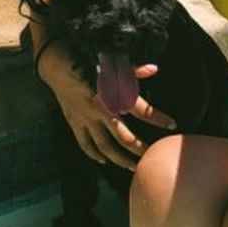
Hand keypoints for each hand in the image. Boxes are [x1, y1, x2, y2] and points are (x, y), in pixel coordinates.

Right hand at [38, 45, 176, 169]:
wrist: (55, 64)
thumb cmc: (85, 59)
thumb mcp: (110, 62)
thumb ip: (133, 69)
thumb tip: (154, 69)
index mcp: (111, 94)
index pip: (140, 109)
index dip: (157, 117)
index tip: (172, 124)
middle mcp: (99, 111)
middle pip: (123, 137)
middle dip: (140, 148)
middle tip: (153, 154)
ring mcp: (85, 120)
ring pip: (105, 146)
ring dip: (120, 159)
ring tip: (134, 167)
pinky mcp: (74, 123)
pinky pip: (85, 144)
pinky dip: (94, 154)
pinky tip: (104, 161)